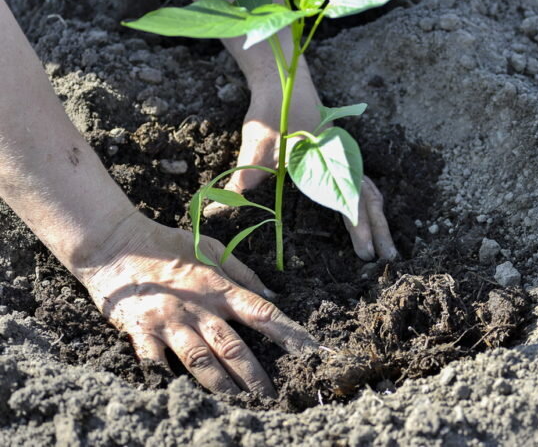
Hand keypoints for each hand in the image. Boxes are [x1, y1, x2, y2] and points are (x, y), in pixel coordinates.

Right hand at [78, 212, 315, 396]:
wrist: (115, 243)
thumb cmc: (168, 245)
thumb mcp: (212, 249)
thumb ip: (243, 274)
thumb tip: (273, 297)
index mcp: (219, 288)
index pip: (262, 313)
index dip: (288, 333)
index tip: (309, 351)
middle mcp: (198, 308)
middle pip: (233, 347)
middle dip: (256, 375)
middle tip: (274, 397)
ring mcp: (169, 322)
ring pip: (201, 362)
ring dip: (223, 386)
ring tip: (241, 406)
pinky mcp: (141, 332)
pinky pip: (155, 364)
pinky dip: (167, 382)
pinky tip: (181, 399)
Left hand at [204, 66, 398, 260]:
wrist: (284, 79)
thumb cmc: (272, 110)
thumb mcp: (257, 143)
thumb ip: (244, 178)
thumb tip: (215, 210)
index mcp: (330, 159)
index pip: (351, 199)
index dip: (360, 227)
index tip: (365, 253)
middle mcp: (343, 159)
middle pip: (369, 198)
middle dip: (379, 228)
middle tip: (386, 257)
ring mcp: (343, 156)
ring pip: (368, 190)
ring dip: (375, 217)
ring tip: (381, 244)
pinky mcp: (338, 156)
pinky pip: (360, 182)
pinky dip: (366, 203)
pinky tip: (363, 217)